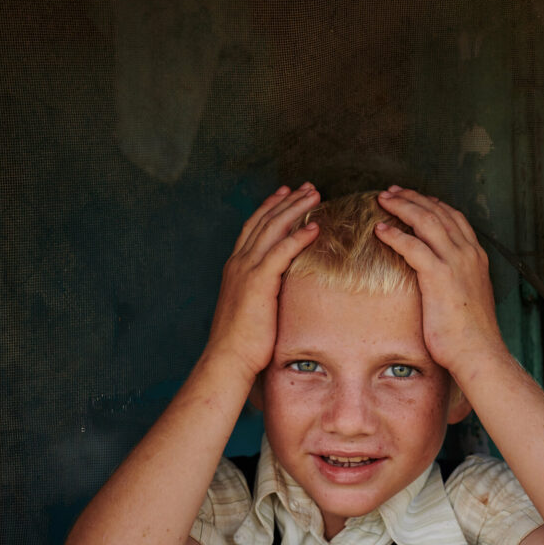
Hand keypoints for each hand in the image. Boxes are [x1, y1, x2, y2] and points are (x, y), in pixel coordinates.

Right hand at [207, 183, 320, 381]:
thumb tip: (277, 291)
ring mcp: (247, 270)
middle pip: (264, 221)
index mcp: (235, 267)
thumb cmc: (241, 341)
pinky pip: (282, 252)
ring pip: (273, 229)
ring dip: (295, 210)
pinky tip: (315, 227)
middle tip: (307, 186)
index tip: (285, 193)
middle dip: (287, 201)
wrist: (227, 357)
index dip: (269, 207)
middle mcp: (238, 262)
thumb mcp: (251, 308)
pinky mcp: (258, 282)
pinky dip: (299, 237)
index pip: (253, 227)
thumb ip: (261, 292)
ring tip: (315, 195)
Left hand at [375, 187, 505, 375]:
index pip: (454, 218)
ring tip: (383, 200)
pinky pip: (412, 246)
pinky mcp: (439, 276)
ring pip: (425, 221)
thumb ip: (458, 282)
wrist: (478, 351)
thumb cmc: (470, 334)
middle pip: (438, 212)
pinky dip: (395, 235)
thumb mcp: (468, 298)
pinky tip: (380, 230)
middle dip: (412, 197)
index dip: (432, 203)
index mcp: (476, 257)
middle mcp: (468, 254)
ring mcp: (455, 263)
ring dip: (401, 207)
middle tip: (391, 191)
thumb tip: (444, 283)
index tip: (413, 197)